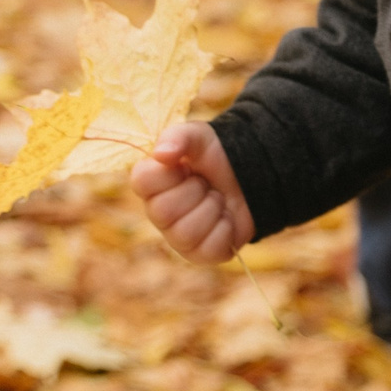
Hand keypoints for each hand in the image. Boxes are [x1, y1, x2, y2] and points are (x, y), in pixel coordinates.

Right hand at [131, 121, 255, 263]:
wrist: (249, 175)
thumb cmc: (215, 156)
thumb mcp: (199, 137)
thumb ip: (178, 137)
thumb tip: (161, 153)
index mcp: (151, 184)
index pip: (142, 181)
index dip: (169, 172)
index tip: (186, 165)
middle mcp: (158, 214)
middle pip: (164, 211)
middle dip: (196, 190)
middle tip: (206, 183)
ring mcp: (177, 237)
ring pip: (186, 233)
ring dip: (212, 209)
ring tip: (216, 199)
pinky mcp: (200, 254)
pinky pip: (209, 248)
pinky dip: (225, 228)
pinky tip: (226, 217)